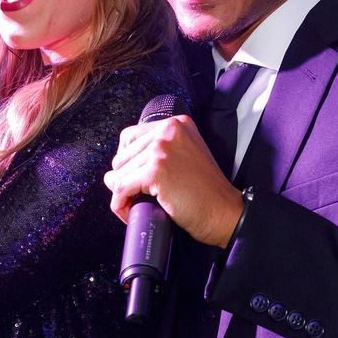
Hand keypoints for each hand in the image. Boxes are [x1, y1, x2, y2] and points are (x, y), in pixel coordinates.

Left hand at [105, 114, 245, 247]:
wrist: (224, 213)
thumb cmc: (206, 193)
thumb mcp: (185, 158)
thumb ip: (156, 155)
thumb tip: (113, 173)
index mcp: (176, 124)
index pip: (129, 137)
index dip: (127, 163)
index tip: (134, 181)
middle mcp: (168, 130)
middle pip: (122, 156)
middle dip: (123, 180)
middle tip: (136, 198)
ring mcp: (161, 149)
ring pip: (119, 174)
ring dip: (121, 195)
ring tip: (135, 207)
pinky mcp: (156, 171)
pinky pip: (121, 188)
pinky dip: (120, 204)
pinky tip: (129, 213)